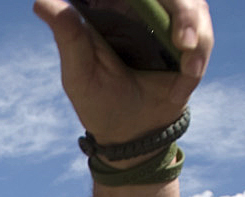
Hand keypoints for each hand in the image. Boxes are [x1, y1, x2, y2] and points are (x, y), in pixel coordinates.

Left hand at [32, 0, 210, 149]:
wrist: (133, 134)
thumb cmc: (98, 102)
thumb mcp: (79, 72)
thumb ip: (68, 34)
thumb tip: (41, 1)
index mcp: (109, 7)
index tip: (144, 4)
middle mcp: (140, 8)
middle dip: (184, 10)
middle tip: (182, 41)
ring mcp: (167, 20)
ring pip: (193, 5)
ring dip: (196, 31)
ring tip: (186, 63)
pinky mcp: (189, 38)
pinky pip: (203, 32)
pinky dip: (199, 53)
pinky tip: (186, 75)